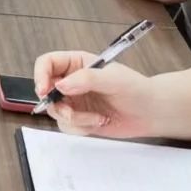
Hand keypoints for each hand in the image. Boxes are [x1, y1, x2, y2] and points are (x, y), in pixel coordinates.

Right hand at [29, 53, 159, 138]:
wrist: (150, 112)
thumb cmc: (136, 89)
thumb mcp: (112, 78)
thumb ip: (86, 79)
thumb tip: (60, 85)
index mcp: (76, 63)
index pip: (46, 63)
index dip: (40, 75)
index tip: (44, 90)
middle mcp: (71, 81)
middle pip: (45, 90)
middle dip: (56, 104)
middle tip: (70, 112)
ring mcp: (74, 101)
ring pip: (55, 111)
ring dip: (74, 118)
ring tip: (96, 118)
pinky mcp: (79, 118)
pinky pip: (67, 126)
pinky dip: (81, 127)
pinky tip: (99, 122)